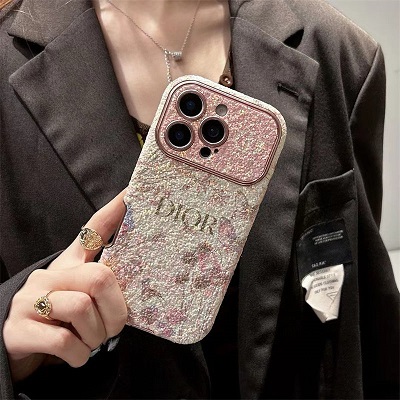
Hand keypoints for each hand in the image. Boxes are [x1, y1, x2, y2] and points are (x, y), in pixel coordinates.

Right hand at [3, 190, 127, 381]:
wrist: (19, 344)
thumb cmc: (62, 316)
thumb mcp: (82, 294)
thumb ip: (105, 285)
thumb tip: (144, 278)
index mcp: (70, 264)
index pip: (93, 230)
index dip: (114, 212)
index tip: (132, 192)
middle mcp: (50, 275)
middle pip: (100, 278)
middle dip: (116, 310)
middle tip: (114, 326)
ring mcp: (31, 301)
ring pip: (81, 310)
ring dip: (96, 335)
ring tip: (91, 340)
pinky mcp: (18, 330)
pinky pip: (64, 341)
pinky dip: (79, 354)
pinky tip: (77, 354)